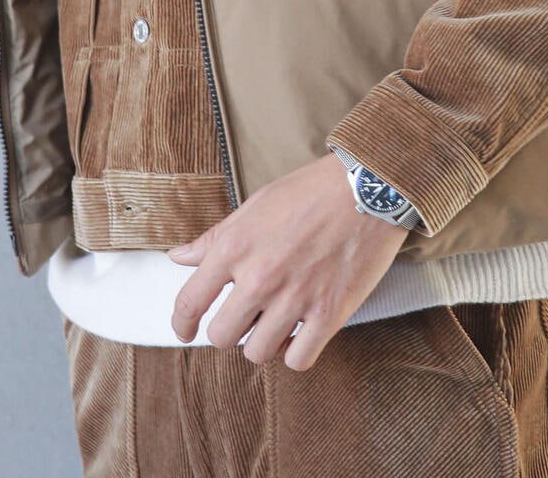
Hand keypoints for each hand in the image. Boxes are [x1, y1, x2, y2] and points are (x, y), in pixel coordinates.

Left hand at [165, 152, 409, 370]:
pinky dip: (295, 352)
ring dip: (263, 341)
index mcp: (236, 246)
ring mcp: (295, 298)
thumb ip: (215, 237)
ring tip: (275, 321)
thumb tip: (179, 257)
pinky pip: (297, 360)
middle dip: (229, 329)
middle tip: (244, 316)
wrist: (367, 187)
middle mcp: (260, 277)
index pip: (190, 300)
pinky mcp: (329, 314)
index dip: (181, 322)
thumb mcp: (255, 205)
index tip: (184, 329)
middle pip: (222, 335)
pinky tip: (300, 332)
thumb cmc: (311, 191)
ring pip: (257, 352)